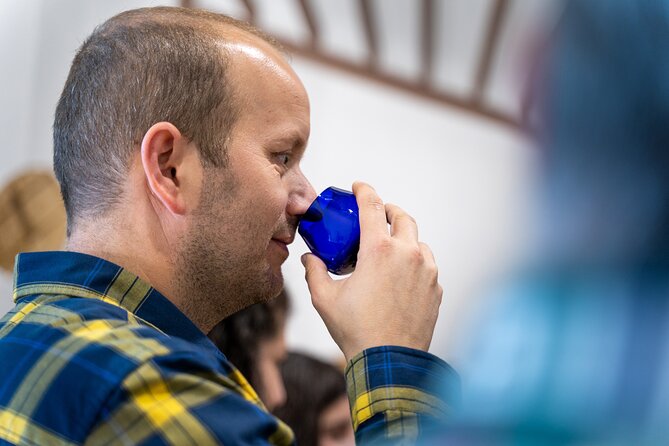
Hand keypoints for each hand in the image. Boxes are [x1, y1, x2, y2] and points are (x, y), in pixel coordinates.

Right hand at [302, 181, 442, 360]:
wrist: (389, 363)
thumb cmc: (355, 330)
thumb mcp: (325, 298)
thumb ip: (314, 272)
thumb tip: (309, 259)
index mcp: (378, 250)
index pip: (372, 205)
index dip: (364, 190)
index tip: (359, 186)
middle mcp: (407, 254)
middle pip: (402, 216)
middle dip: (389, 210)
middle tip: (378, 215)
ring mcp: (426, 271)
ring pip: (418, 242)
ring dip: (404, 238)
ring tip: (390, 249)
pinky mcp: (436, 288)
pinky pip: (427, 266)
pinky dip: (415, 262)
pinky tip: (402, 276)